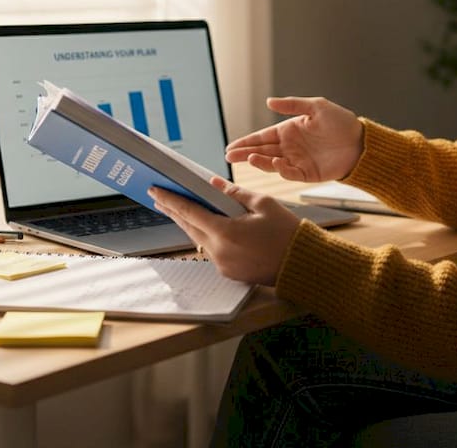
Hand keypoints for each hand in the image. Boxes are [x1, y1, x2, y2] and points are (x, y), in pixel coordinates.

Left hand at [149, 178, 300, 285]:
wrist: (301, 264)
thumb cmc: (287, 232)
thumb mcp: (263, 204)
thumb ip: (235, 193)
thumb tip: (215, 183)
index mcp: (226, 232)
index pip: (190, 212)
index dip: (170, 200)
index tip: (156, 191)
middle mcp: (219, 251)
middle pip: (189, 228)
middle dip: (173, 211)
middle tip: (159, 198)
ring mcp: (223, 265)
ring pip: (199, 240)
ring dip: (189, 225)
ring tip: (178, 210)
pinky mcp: (229, 273)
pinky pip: (211, 251)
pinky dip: (206, 237)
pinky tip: (204, 227)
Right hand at [225, 97, 363, 181]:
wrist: (361, 143)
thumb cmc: (341, 122)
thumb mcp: (316, 107)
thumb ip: (292, 105)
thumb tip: (268, 102)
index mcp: (288, 131)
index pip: (262, 137)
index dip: (246, 141)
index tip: (231, 146)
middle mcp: (289, 147)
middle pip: (261, 150)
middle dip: (244, 153)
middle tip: (229, 155)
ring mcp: (296, 161)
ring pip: (271, 163)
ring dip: (259, 161)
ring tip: (249, 158)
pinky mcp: (306, 173)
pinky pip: (289, 172)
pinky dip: (280, 169)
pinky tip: (275, 162)